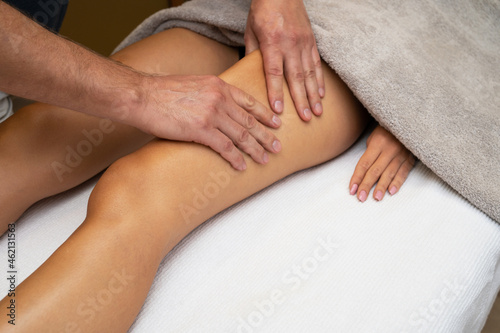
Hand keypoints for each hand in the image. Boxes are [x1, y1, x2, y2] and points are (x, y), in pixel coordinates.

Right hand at [130, 75, 281, 170]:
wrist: (141, 95)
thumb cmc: (161, 91)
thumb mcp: (192, 84)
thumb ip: (209, 94)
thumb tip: (218, 106)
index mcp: (218, 85)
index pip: (249, 101)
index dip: (264, 114)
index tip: (276, 123)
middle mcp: (219, 98)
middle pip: (249, 120)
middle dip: (266, 135)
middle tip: (278, 147)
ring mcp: (211, 114)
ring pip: (241, 135)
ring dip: (255, 149)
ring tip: (265, 159)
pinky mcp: (200, 130)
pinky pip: (225, 147)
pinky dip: (236, 158)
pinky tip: (242, 166)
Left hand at [244, 0, 323, 120]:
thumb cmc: (262, 11)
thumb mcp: (251, 31)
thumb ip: (252, 55)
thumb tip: (250, 77)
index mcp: (272, 42)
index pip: (274, 72)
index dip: (276, 92)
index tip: (279, 110)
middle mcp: (290, 44)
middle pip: (296, 77)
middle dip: (301, 100)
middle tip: (305, 118)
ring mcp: (303, 43)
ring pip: (310, 73)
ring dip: (313, 94)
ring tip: (316, 112)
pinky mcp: (311, 41)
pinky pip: (316, 64)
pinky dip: (320, 80)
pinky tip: (321, 94)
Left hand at [349, 125, 415, 201]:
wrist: (409, 121)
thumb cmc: (386, 130)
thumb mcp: (374, 137)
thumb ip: (370, 154)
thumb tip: (364, 171)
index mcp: (377, 143)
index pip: (364, 164)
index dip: (357, 177)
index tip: (352, 190)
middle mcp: (389, 149)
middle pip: (375, 171)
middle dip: (367, 185)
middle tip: (361, 198)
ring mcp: (401, 154)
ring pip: (389, 173)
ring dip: (382, 187)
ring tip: (376, 198)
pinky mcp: (410, 158)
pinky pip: (403, 172)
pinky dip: (397, 182)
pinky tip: (391, 191)